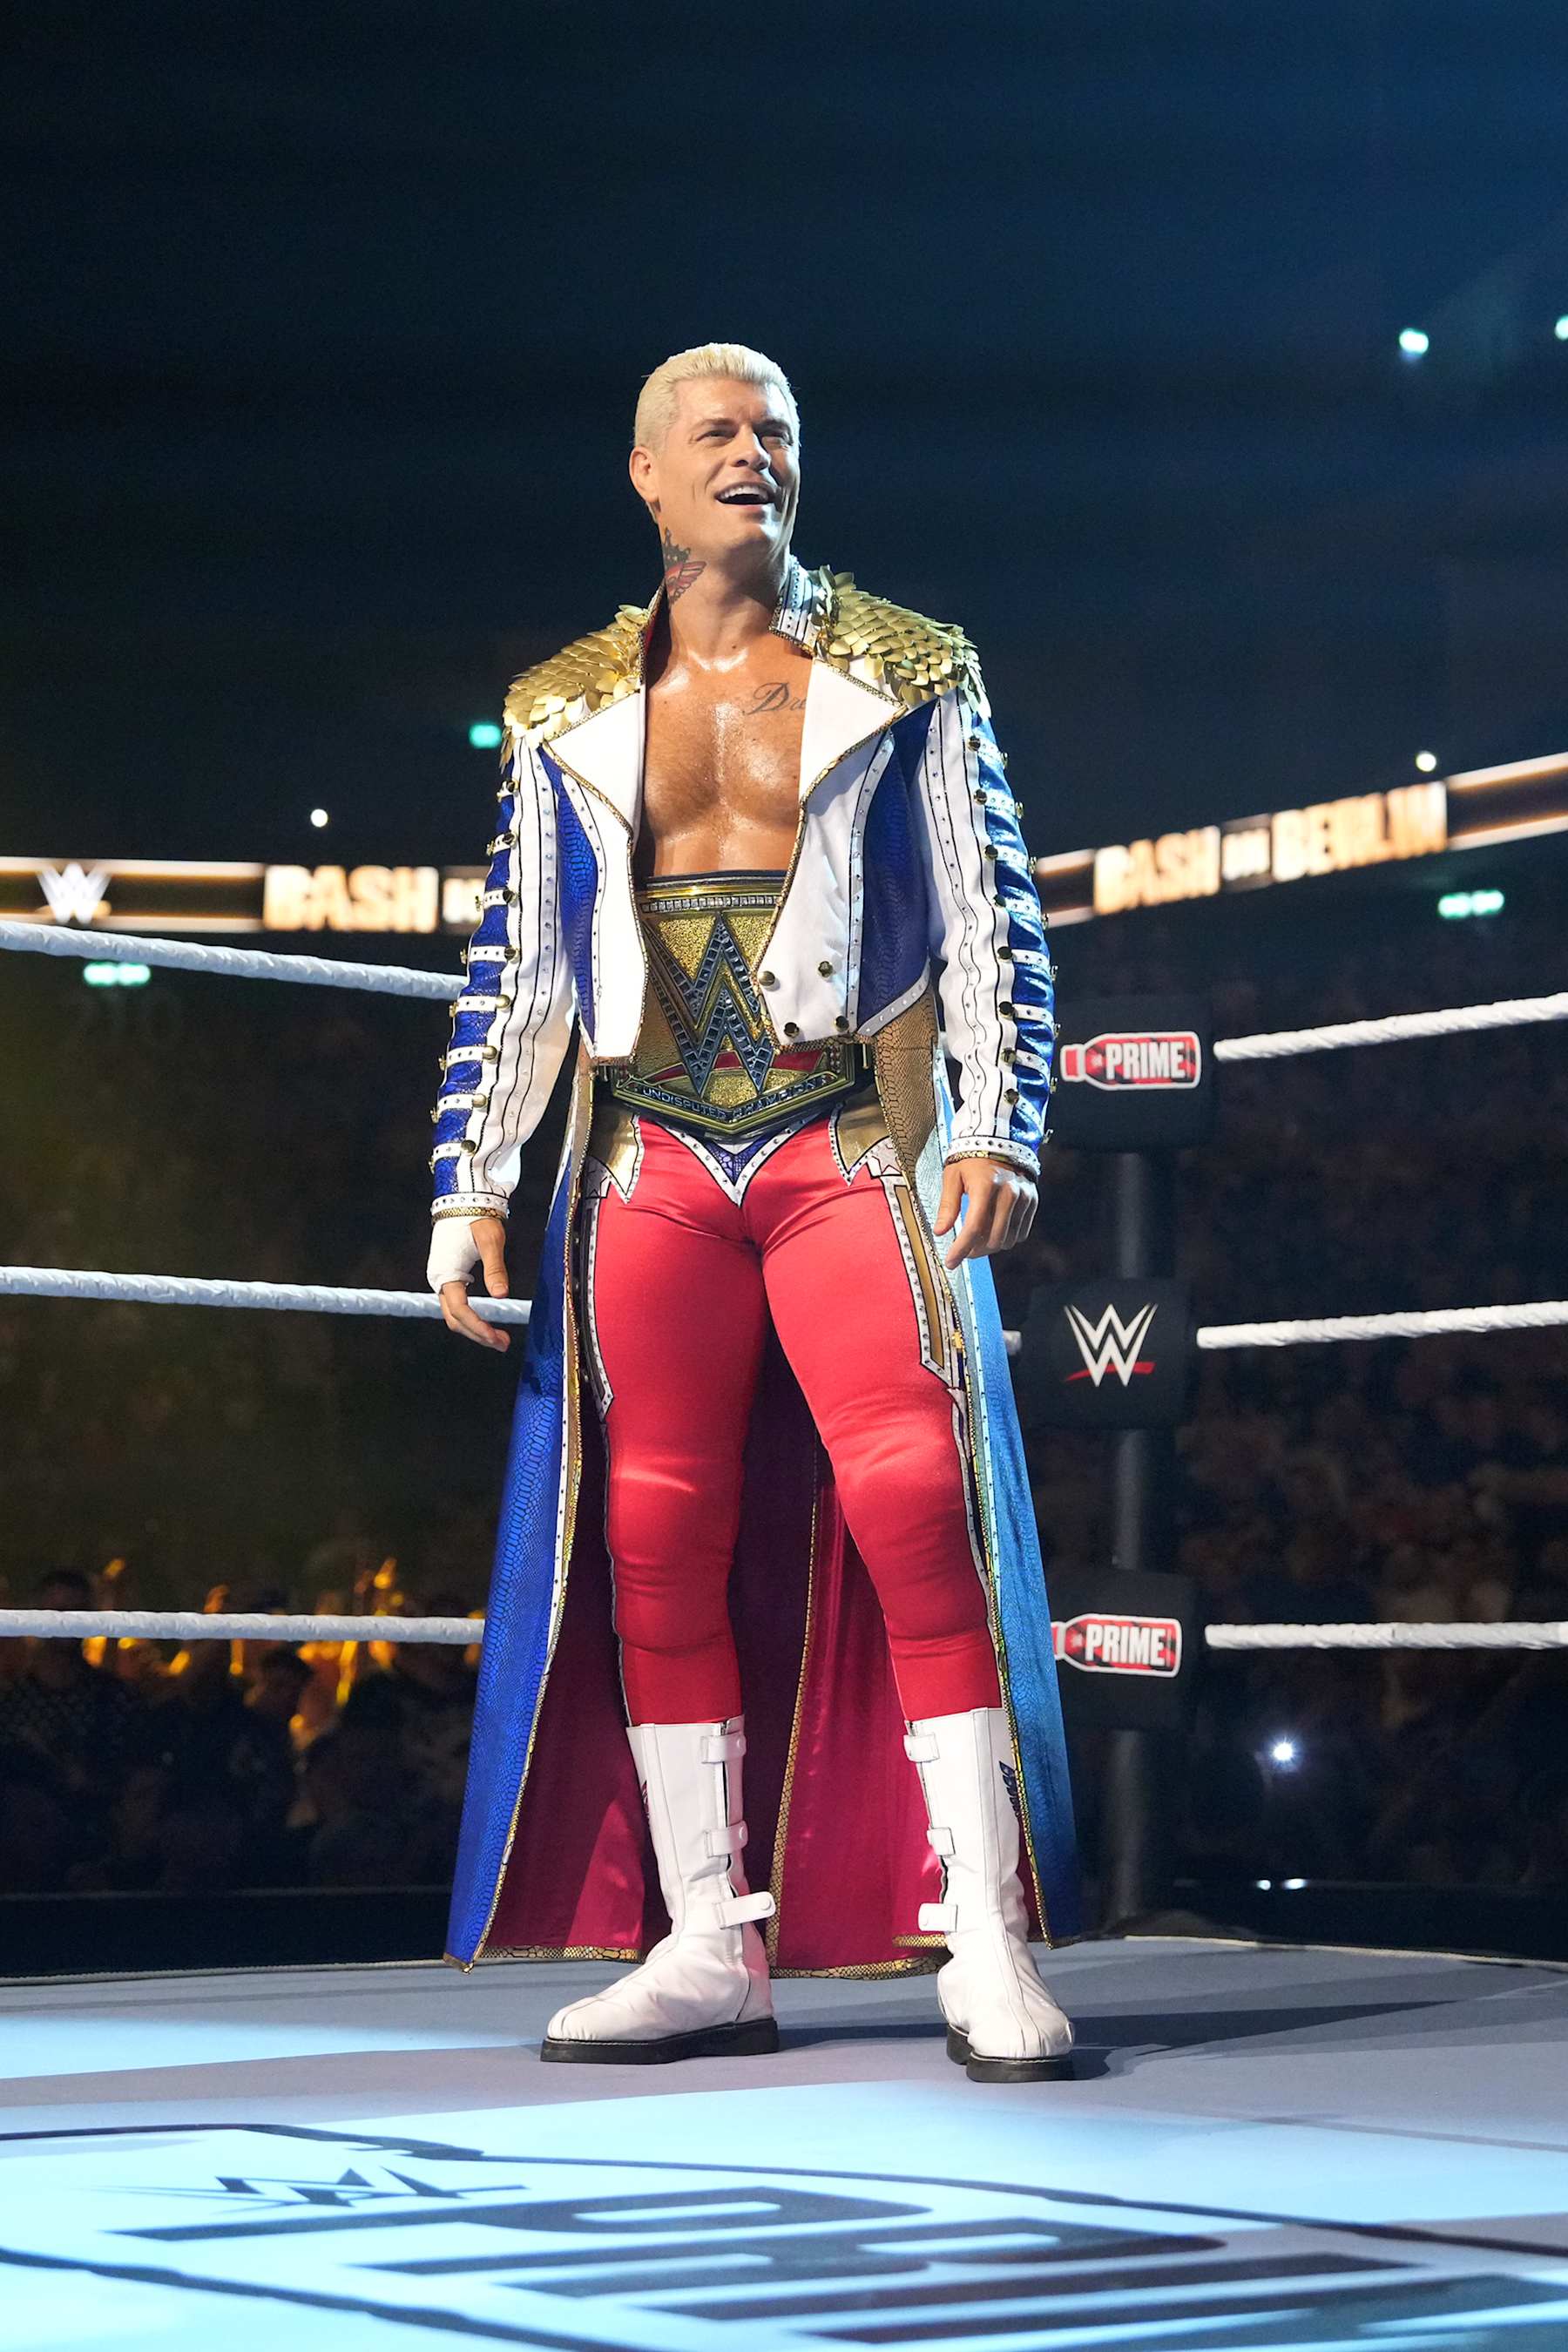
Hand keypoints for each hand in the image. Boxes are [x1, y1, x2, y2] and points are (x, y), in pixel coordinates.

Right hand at [438, 1216, 511, 1351]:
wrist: (462, 1199)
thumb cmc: (476, 1218)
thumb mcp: (491, 1241)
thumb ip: (495, 1269)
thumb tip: (501, 1295)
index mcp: (446, 1273)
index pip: (460, 1311)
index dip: (479, 1327)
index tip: (497, 1338)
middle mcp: (439, 1279)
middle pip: (454, 1319)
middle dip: (478, 1334)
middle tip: (503, 1344)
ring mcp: (441, 1277)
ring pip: (454, 1314)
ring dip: (474, 1328)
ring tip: (499, 1338)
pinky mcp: (447, 1274)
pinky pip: (455, 1304)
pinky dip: (471, 1317)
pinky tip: (487, 1321)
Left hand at [933, 1156, 1036, 1269]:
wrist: (999, 1139)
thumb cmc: (971, 1158)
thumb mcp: (952, 1176)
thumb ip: (948, 1206)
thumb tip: (940, 1232)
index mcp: (985, 1186)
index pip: (973, 1228)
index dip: (961, 1249)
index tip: (950, 1262)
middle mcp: (1008, 1193)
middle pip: (992, 1239)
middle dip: (974, 1251)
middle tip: (963, 1250)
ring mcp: (1023, 1198)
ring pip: (1008, 1239)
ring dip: (990, 1246)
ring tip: (978, 1240)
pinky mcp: (1032, 1201)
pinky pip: (1021, 1233)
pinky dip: (1006, 1238)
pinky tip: (994, 1230)